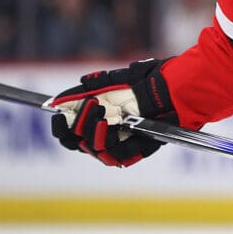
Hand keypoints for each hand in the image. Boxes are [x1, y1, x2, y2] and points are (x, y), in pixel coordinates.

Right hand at [49, 58, 175, 166]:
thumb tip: (60, 98)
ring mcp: (125, 142)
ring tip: (95, 108)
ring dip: (88, 129)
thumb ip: (90, 87)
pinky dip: (105, 141)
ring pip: (94, 148)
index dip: (61, 125)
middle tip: (81, 107)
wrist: (178, 86)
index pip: (73, 129)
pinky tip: (104, 124)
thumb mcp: (118, 79)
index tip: (54, 111)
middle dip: (72, 126)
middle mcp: (112, 132)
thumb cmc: (152, 80)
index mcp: (104, 117)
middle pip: (79, 142)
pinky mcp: (139, 150)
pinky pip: (116, 155)